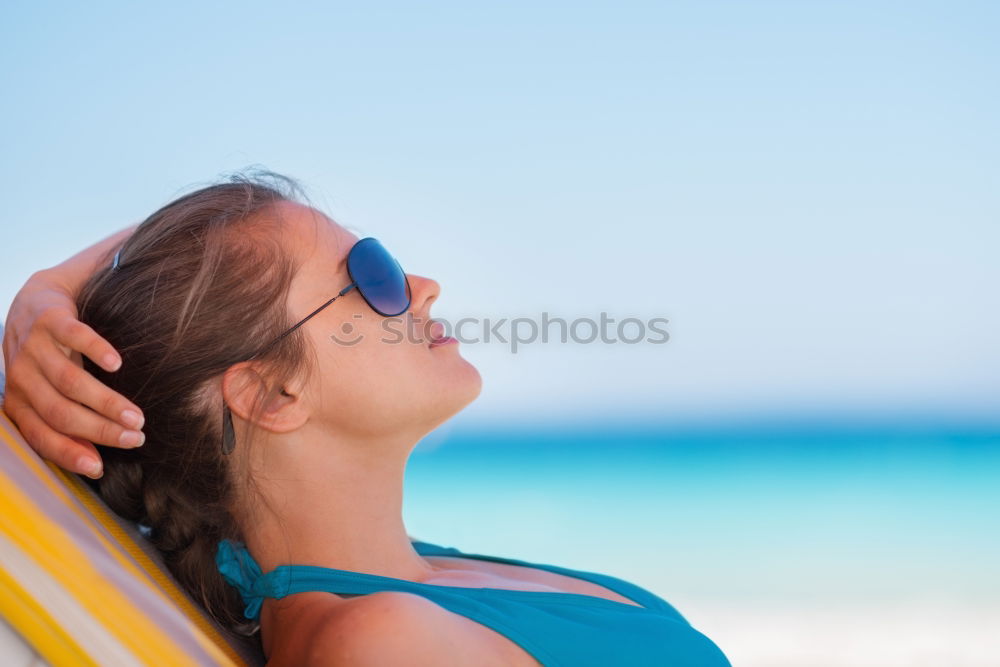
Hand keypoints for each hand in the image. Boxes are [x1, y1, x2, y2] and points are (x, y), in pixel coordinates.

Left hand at [2, 269, 144, 477]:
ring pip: (69, 382)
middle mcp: (21, 376)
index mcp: (19, 400)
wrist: (40, 297)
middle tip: (135, 436)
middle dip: (100, 430)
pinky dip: (95, 351)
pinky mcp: (49, 318)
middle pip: (59, 412)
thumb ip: (67, 423)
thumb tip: (95, 464)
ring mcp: (33, 346)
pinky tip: (117, 363)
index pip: (40, 435)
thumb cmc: (52, 353)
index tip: (101, 467)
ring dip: (105, 402)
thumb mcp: (50, 391)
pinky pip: (74, 337)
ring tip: (136, 414)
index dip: (69, 454)